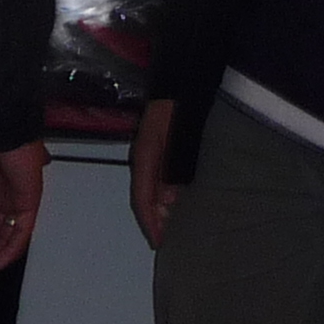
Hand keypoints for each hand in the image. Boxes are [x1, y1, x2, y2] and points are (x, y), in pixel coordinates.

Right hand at [129, 99, 181, 248]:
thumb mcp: (176, 143)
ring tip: (174, 224)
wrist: (181, 81)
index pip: (142, 199)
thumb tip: (167, 201)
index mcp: (144, 159)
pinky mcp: (161, 148)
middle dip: (155, 219)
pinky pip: (160, 177)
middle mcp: (144, 158)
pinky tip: (178, 198)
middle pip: (145, 196)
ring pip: (152, 187)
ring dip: (161, 207)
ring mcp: (151, 153)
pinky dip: (166, 192)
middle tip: (168, 239)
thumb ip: (171, 171)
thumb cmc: (179, 110)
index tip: (158, 242)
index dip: (149, 222)